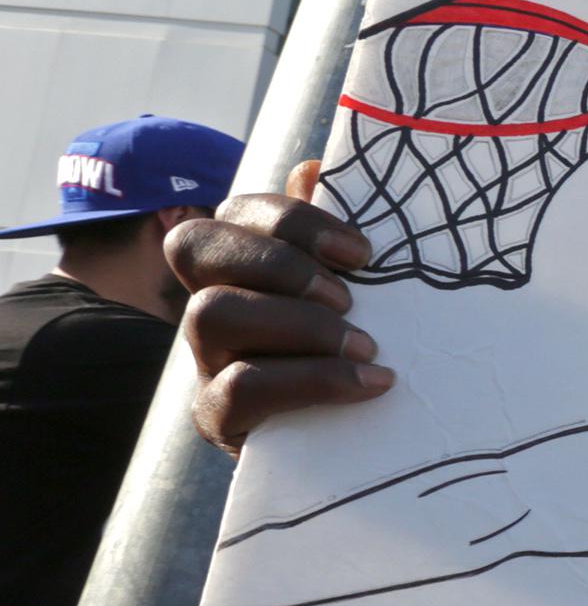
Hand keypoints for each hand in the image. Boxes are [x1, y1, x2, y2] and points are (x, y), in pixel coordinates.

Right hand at [170, 160, 392, 453]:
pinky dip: (315, 380)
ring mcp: (205, 359)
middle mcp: (209, 302)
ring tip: (365, 345)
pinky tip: (373, 383)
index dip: (294, 220)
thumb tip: (313, 168)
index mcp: (240, 263)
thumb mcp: (356, 287)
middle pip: (196, 247)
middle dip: (280, 264)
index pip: (233, 210)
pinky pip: (238, 387)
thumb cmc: (356, 344)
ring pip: (211, 312)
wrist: (361, 437)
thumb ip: (331, 234)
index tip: (362, 254)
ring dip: (298, 323)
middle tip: (348, 301)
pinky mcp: (216, 417)